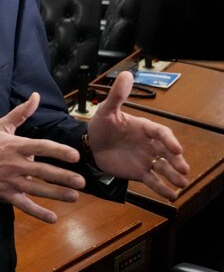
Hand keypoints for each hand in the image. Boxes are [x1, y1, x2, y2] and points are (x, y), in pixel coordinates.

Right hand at [0, 92, 86, 222]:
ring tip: (74, 197)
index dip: (58, 151)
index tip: (74, 156)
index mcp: (15, 146)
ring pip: (37, 189)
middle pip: (43, 171)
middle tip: (81, 182)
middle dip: (63, 177)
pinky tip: (53, 218)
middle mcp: (14, 164)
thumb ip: (20, 113)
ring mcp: (10, 181)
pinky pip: (24, 205)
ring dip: (57, 194)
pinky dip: (38, 212)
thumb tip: (36, 96)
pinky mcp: (6, 195)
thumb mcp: (0, 127)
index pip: (40, 147)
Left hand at [87, 71, 189, 199]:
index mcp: (145, 128)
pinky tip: (171, 196)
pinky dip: (162, 189)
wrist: (89, 145)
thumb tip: (125, 74)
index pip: (162, 133)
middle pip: (168, 153)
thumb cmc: (100, 126)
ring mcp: (146, 159)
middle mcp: (149, 144)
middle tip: (183, 170)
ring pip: (164, 168)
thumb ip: (117, 95)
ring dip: (173, 176)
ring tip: (181, 184)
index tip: (176, 148)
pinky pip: (153, 181)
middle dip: (177, 161)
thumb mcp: (106, 110)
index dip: (169, 140)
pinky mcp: (139, 172)